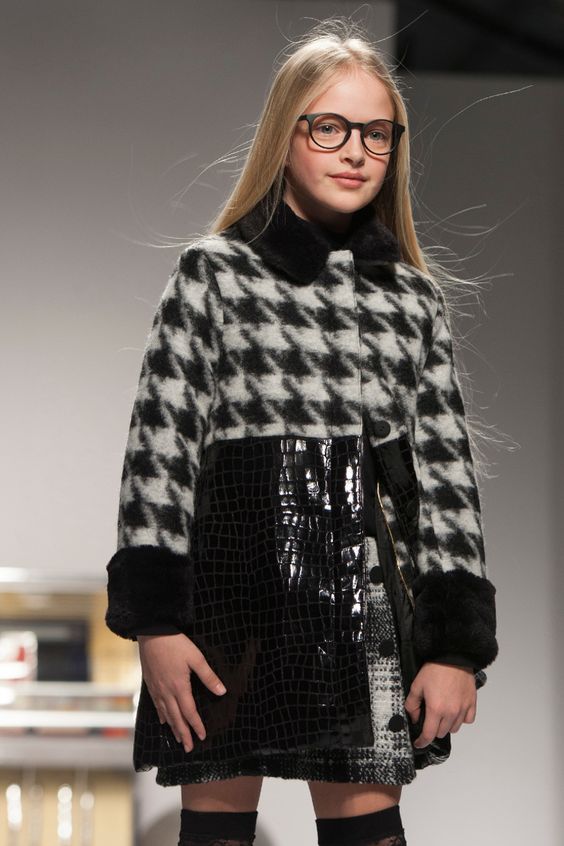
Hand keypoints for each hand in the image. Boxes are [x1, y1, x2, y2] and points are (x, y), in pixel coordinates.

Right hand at [137, 633, 226, 752]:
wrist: (151, 633)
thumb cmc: (175, 644)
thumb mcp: (196, 658)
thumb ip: (208, 676)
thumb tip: (222, 691)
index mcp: (179, 687)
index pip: (190, 712)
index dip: (197, 725)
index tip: (202, 736)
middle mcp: (166, 692)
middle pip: (176, 718)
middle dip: (184, 734)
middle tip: (189, 748)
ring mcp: (156, 689)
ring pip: (165, 714)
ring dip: (173, 727)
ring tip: (178, 739)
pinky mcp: (150, 683)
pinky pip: (156, 705)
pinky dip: (161, 715)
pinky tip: (162, 721)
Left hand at [404, 661, 476, 747]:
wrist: (453, 656)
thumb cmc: (434, 669)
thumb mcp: (417, 685)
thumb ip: (412, 704)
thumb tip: (414, 717)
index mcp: (436, 709)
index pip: (429, 734)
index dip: (422, 742)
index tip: (418, 743)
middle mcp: (451, 713)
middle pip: (441, 733)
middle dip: (433, 729)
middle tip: (429, 717)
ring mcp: (463, 709)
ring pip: (454, 728)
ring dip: (446, 725)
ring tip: (442, 713)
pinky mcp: (472, 703)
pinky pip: (468, 720)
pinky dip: (461, 719)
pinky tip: (455, 710)